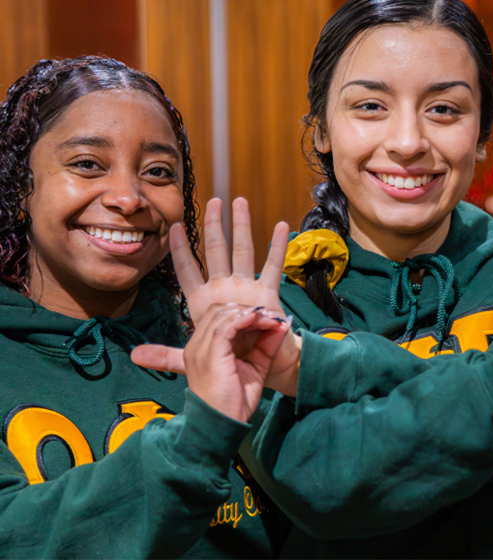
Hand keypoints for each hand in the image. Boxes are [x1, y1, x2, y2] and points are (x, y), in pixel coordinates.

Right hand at [133, 305, 290, 422]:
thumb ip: (265, 346)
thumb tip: (280, 325)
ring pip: (222, 315)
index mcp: (203, 348)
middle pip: (219, 310)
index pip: (218, 317)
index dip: (243, 312)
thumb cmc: (235, 401)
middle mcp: (197, 346)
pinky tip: (260, 320)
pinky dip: (244, 320)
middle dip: (246, 310)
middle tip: (269, 316)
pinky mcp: (210, 356)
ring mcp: (200, 350)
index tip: (266, 317)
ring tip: (269, 319)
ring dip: (249, 313)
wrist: (223, 425)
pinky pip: (226, 327)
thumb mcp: (254, 367)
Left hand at [141, 197, 303, 395]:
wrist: (262, 369)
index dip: (180, 248)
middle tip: (213, 202)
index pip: (187, 268)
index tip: (173, 226)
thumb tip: (133, 356)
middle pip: (217, 249)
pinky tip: (281, 226)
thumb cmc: (230, 359)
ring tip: (240, 202)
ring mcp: (246, 288)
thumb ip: (165, 356)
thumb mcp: (192, 358)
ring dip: (241, 226)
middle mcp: (224, 289)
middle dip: (214, 225)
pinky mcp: (266, 294)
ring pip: (242, 250)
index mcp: (203, 301)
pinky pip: (272, 266)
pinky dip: (277, 246)